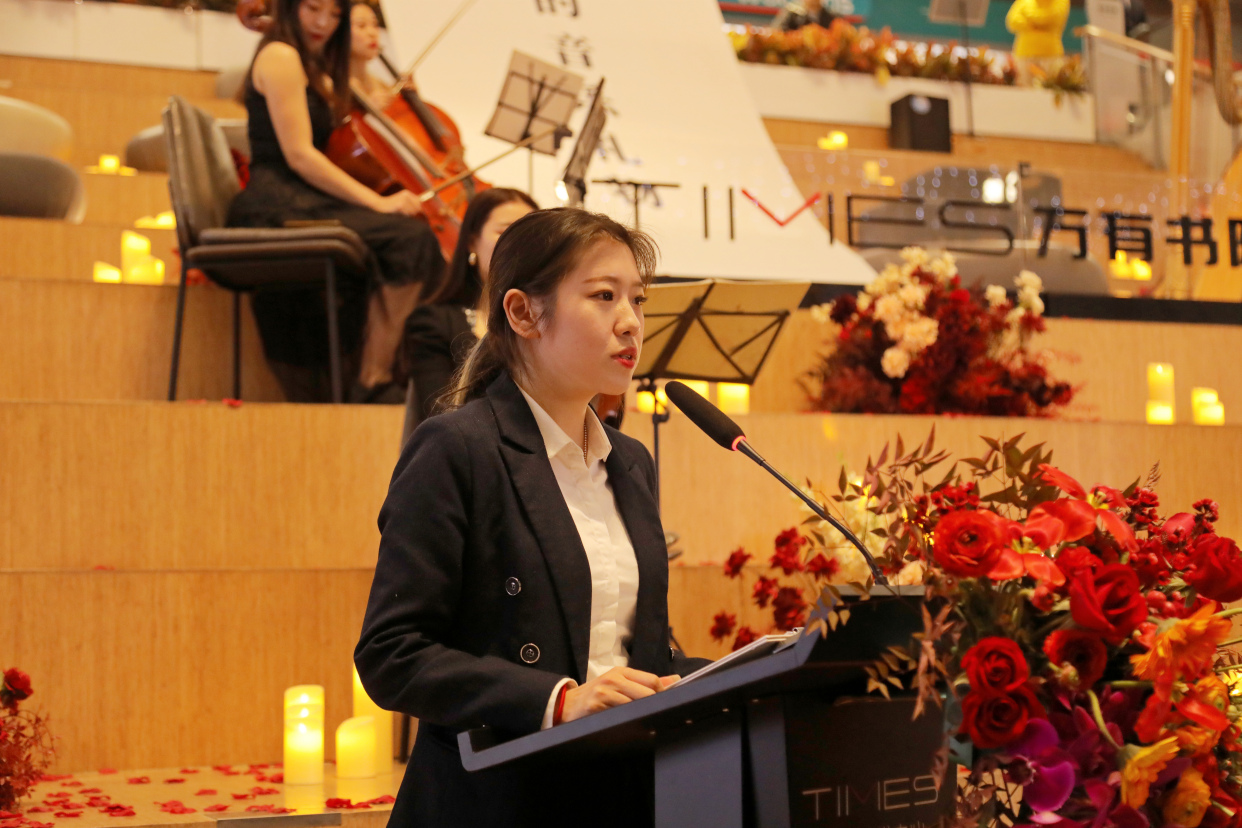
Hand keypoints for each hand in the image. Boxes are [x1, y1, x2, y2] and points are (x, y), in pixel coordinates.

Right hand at [375, 191, 422, 215]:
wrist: (380, 205)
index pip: (419, 202)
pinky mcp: (400, 204)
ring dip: (407, 214)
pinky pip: (407, 213)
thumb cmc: (392, 206)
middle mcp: (406, 195)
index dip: (418, 208)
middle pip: (418, 207)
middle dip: (413, 211)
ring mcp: (403, 199)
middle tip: (403, 211)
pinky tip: (397, 211)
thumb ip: (411, 205)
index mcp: (407, 193)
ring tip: (399, 211)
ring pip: (413, 211)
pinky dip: (404, 215)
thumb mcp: (402, 203)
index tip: (416, 211)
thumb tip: (422, 209)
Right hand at [560, 668, 679, 722]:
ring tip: (643, 724)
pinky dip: (628, 724)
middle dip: (654, 706)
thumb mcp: (619, 683)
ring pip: (635, 705)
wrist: (566, 705)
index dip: (662, 693)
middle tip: (657, 717)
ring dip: (642, 717)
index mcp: (621, 672)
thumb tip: (675, 680)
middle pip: (647, 693)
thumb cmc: (596, 695)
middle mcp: (614, 679)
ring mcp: (604, 692)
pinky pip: (620, 716)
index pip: (652, 680)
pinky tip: (629, 727)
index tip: (664, 704)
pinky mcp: (596, 705)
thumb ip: (646, 682)